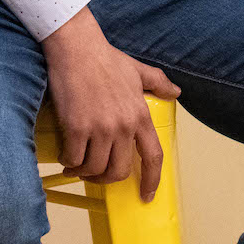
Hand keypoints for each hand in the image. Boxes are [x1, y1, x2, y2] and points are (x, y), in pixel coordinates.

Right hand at [41, 8, 181, 200]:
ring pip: (94, 169)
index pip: (153, 156)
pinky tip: (67, 156)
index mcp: (140, 115)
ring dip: (84, 172)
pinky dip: (69, 162)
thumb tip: (176, 92)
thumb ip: (158, 83)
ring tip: (78, 165)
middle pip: (118, 171)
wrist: (76, 47)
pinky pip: (73, 159)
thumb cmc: (105, 58)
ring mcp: (99, 128)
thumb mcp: (137, 70)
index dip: (152, 180)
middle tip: (97, 174)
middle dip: (106, 179)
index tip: (147, 195)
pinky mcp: (76, 127)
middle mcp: (123, 126)